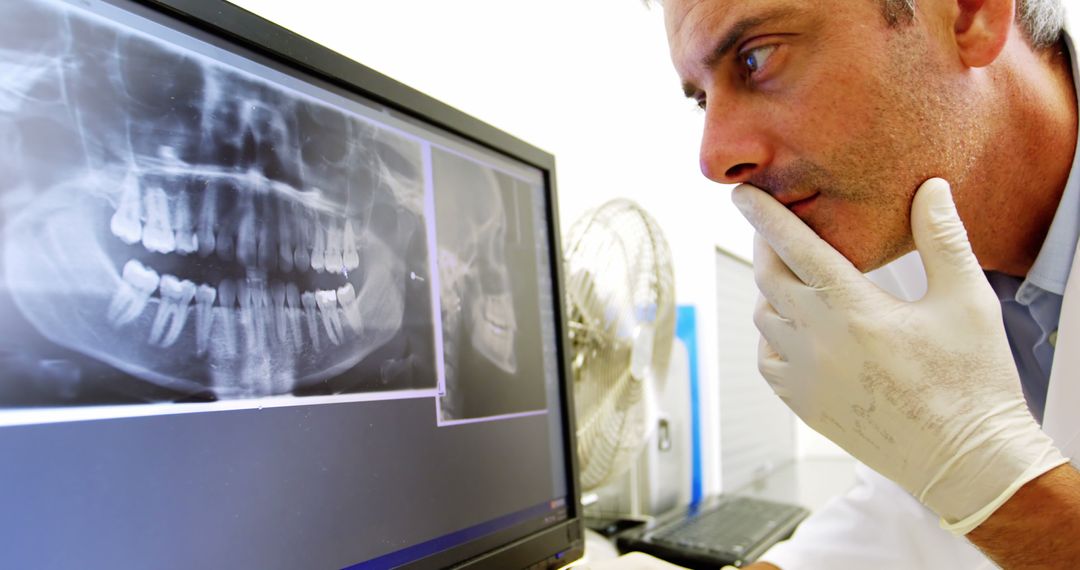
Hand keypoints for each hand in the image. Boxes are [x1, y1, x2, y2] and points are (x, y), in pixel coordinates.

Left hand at [735, 178, 1066, 532]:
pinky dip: (774, 337)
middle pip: (768, 278)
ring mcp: (805, 376)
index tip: (742, 193)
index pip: (795, 247)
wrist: (967, 462)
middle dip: (767, 248)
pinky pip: (768, 360)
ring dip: (773, 293)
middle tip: (776, 231)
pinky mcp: (803, 405)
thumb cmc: (973, 379)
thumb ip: (942, 238)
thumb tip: (931, 186)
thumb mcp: (967, 300)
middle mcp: (817, 340)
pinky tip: (797, 330)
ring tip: (795, 280)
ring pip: (764, 319)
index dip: (765, 216)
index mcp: (853, 308)